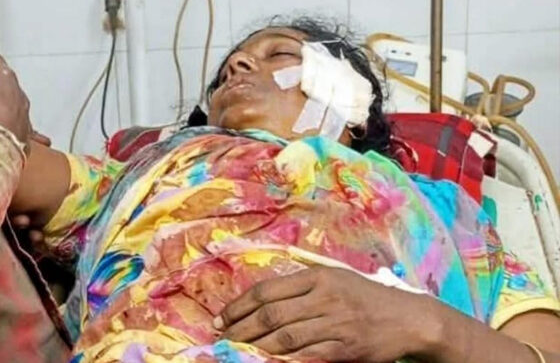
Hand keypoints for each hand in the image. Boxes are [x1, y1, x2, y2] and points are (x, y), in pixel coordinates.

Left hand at [215, 267, 432, 361]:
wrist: (409, 318)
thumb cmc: (367, 298)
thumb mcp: (335, 279)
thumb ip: (301, 286)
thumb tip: (261, 300)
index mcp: (317, 277)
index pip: (267, 290)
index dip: (239, 306)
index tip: (221, 319)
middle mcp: (324, 297)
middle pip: (270, 314)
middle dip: (240, 329)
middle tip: (222, 339)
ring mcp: (336, 322)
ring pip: (285, 337)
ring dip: (256, 347)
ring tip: (237, 352)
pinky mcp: (346, 347)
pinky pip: (308, 355)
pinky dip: (284, 360)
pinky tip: (267, 361)